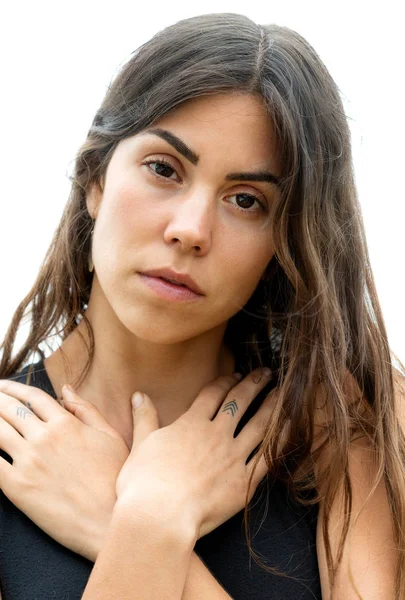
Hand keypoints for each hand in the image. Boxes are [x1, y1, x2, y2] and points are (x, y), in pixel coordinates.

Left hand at [0, 379, 128, 560]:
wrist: (107, 522)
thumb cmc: (115, 480)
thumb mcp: (110, 436)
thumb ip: (87, 410)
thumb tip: (66, 389)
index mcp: (66, 423)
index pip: (32, 396)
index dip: (13, 387)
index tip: (2, 385)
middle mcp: (44, 437)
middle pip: (9, 409)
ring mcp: (29, 462)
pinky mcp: (17, 487)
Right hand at [115, 368, 274, 539]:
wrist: (160, 517)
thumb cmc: (144, 483)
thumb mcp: (141, 444)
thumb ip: (144, 417)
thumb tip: (138, 394)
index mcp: (191, 424)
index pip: (213, 394)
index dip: (226, 381)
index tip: (237, 374)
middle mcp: (215, 435)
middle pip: (239, 402)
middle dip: (253, 384)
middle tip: (266, 372)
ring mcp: (232, 457)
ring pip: (258, 424)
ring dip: (272, 406)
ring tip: (283, 392)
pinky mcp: (244, 482)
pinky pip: (267, 457)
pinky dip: (280, 440)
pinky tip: (290, 428)